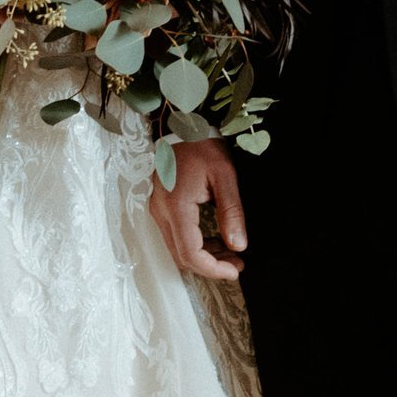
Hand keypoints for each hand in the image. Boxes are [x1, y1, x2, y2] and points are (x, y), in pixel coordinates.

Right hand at [150, 133, 246, 281]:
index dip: (213, 269)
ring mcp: (158, 210)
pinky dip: (195, 244)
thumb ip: (232, 212)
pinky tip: (215, 240)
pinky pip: (175, 236)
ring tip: (231, 253)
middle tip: (237, 263)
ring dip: (203, 256)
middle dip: (210, 266)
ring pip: (178, 249)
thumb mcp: (224, 176)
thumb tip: (238, 245)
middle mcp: (161, 212)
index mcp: (177, 206)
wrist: (183, 126)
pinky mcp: (160, 207)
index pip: (191, 253)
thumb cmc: (203, 146)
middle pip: (182, 256)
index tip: (235, 270)